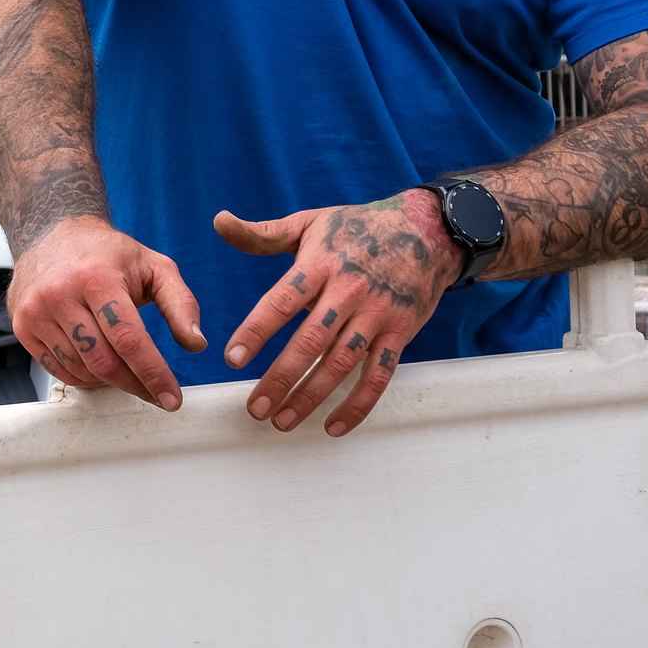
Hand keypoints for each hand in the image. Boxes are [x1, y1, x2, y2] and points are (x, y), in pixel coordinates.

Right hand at [6, 216, 204, 410]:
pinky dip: (84, 378)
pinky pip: (58, 370)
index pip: (129, 339)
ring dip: (110, 382)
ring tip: (126, 372)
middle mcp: (60, 294)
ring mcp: (36, 312)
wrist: (50, 233)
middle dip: (135, 385)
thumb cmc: (107, 254)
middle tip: (154, 393)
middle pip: (103, 362)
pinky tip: (98, 366)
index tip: (171, 398)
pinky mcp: (22, 326)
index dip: (153, 374)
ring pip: (80, 371)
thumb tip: (196, 342)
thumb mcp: (153, 266)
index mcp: (97, 277)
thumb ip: (181, 303)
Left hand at [216, 190, 464, 436]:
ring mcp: (377, 314)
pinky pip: (379, 375)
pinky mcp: (400, 332)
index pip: (282, 301)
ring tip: (282, 421)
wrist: (428, 230)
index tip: (231, 359)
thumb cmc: (357, 228)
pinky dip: (358, 404)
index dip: (257, 331)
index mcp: (320, 264)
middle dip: (281, 378)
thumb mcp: (309, 222)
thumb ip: (263, 233)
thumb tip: (218, 221)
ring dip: (311, 397)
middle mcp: (348, 292)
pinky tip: (333, 426)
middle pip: (311, 341)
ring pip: (341, 364)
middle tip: (255, 408)